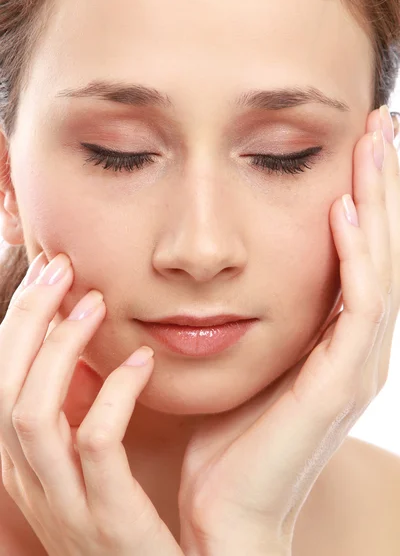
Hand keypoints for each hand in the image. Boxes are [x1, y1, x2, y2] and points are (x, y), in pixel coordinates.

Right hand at [0, 254, 183, 555]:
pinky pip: (96, 445)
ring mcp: (65, 505)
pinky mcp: (108, 521)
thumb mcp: (92, 462)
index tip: (49, 275)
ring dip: (58, 352)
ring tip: (95, 305)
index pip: (1, 381)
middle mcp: (32, 484)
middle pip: (1, 390)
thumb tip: (86, 345)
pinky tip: (141, 362)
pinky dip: (113, 395)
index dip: (18, 323)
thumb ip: (80, 409)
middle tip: (60, 268)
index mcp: (27, 464)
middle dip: (26, 321)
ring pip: (30, 416)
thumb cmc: (139, 515)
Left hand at [177, 105, 399, 555]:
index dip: (360, 196)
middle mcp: (355, 344)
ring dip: (378, 205)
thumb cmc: (227, 436)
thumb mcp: (238, 359)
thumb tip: (219, 269)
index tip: (353, 145)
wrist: (228, 510)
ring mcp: (355, 363)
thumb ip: (244, 313)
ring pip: (379, 266)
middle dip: (380, 184)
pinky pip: (359, 307)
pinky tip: (345, 212)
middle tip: (382, 124)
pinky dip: (355, 257)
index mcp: (332, 336)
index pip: (355, 251)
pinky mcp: (341, 382)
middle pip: (377, 248)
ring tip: (377, 145)